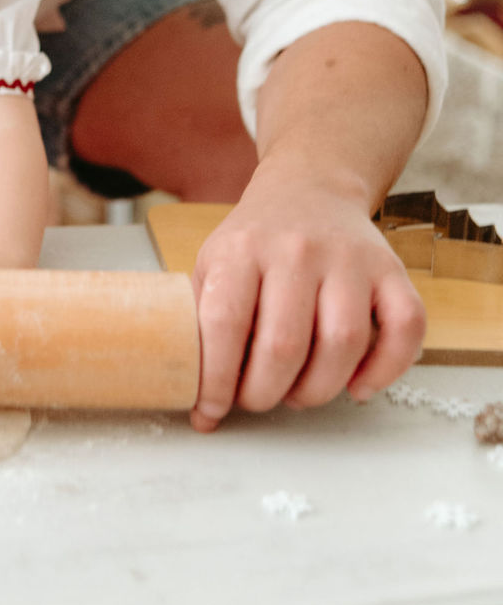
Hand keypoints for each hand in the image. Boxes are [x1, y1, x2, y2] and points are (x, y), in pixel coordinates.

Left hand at [189, 167, 425, 432]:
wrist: (309, 188)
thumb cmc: (255, 243)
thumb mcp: (212, 266)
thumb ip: (200, 332)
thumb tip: (202, 417)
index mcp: (242, 249)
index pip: (225, 322)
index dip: (216, 379)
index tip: (211, 409)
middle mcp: (297, 249)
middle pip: (285, 345)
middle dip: (265, 393)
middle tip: (258, 399)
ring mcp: (349, 258)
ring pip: (343, 343)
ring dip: (318, 390)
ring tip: (298, 393)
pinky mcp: (391, 270)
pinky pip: (405, 328)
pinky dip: (386, 370)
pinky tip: (358, 386)